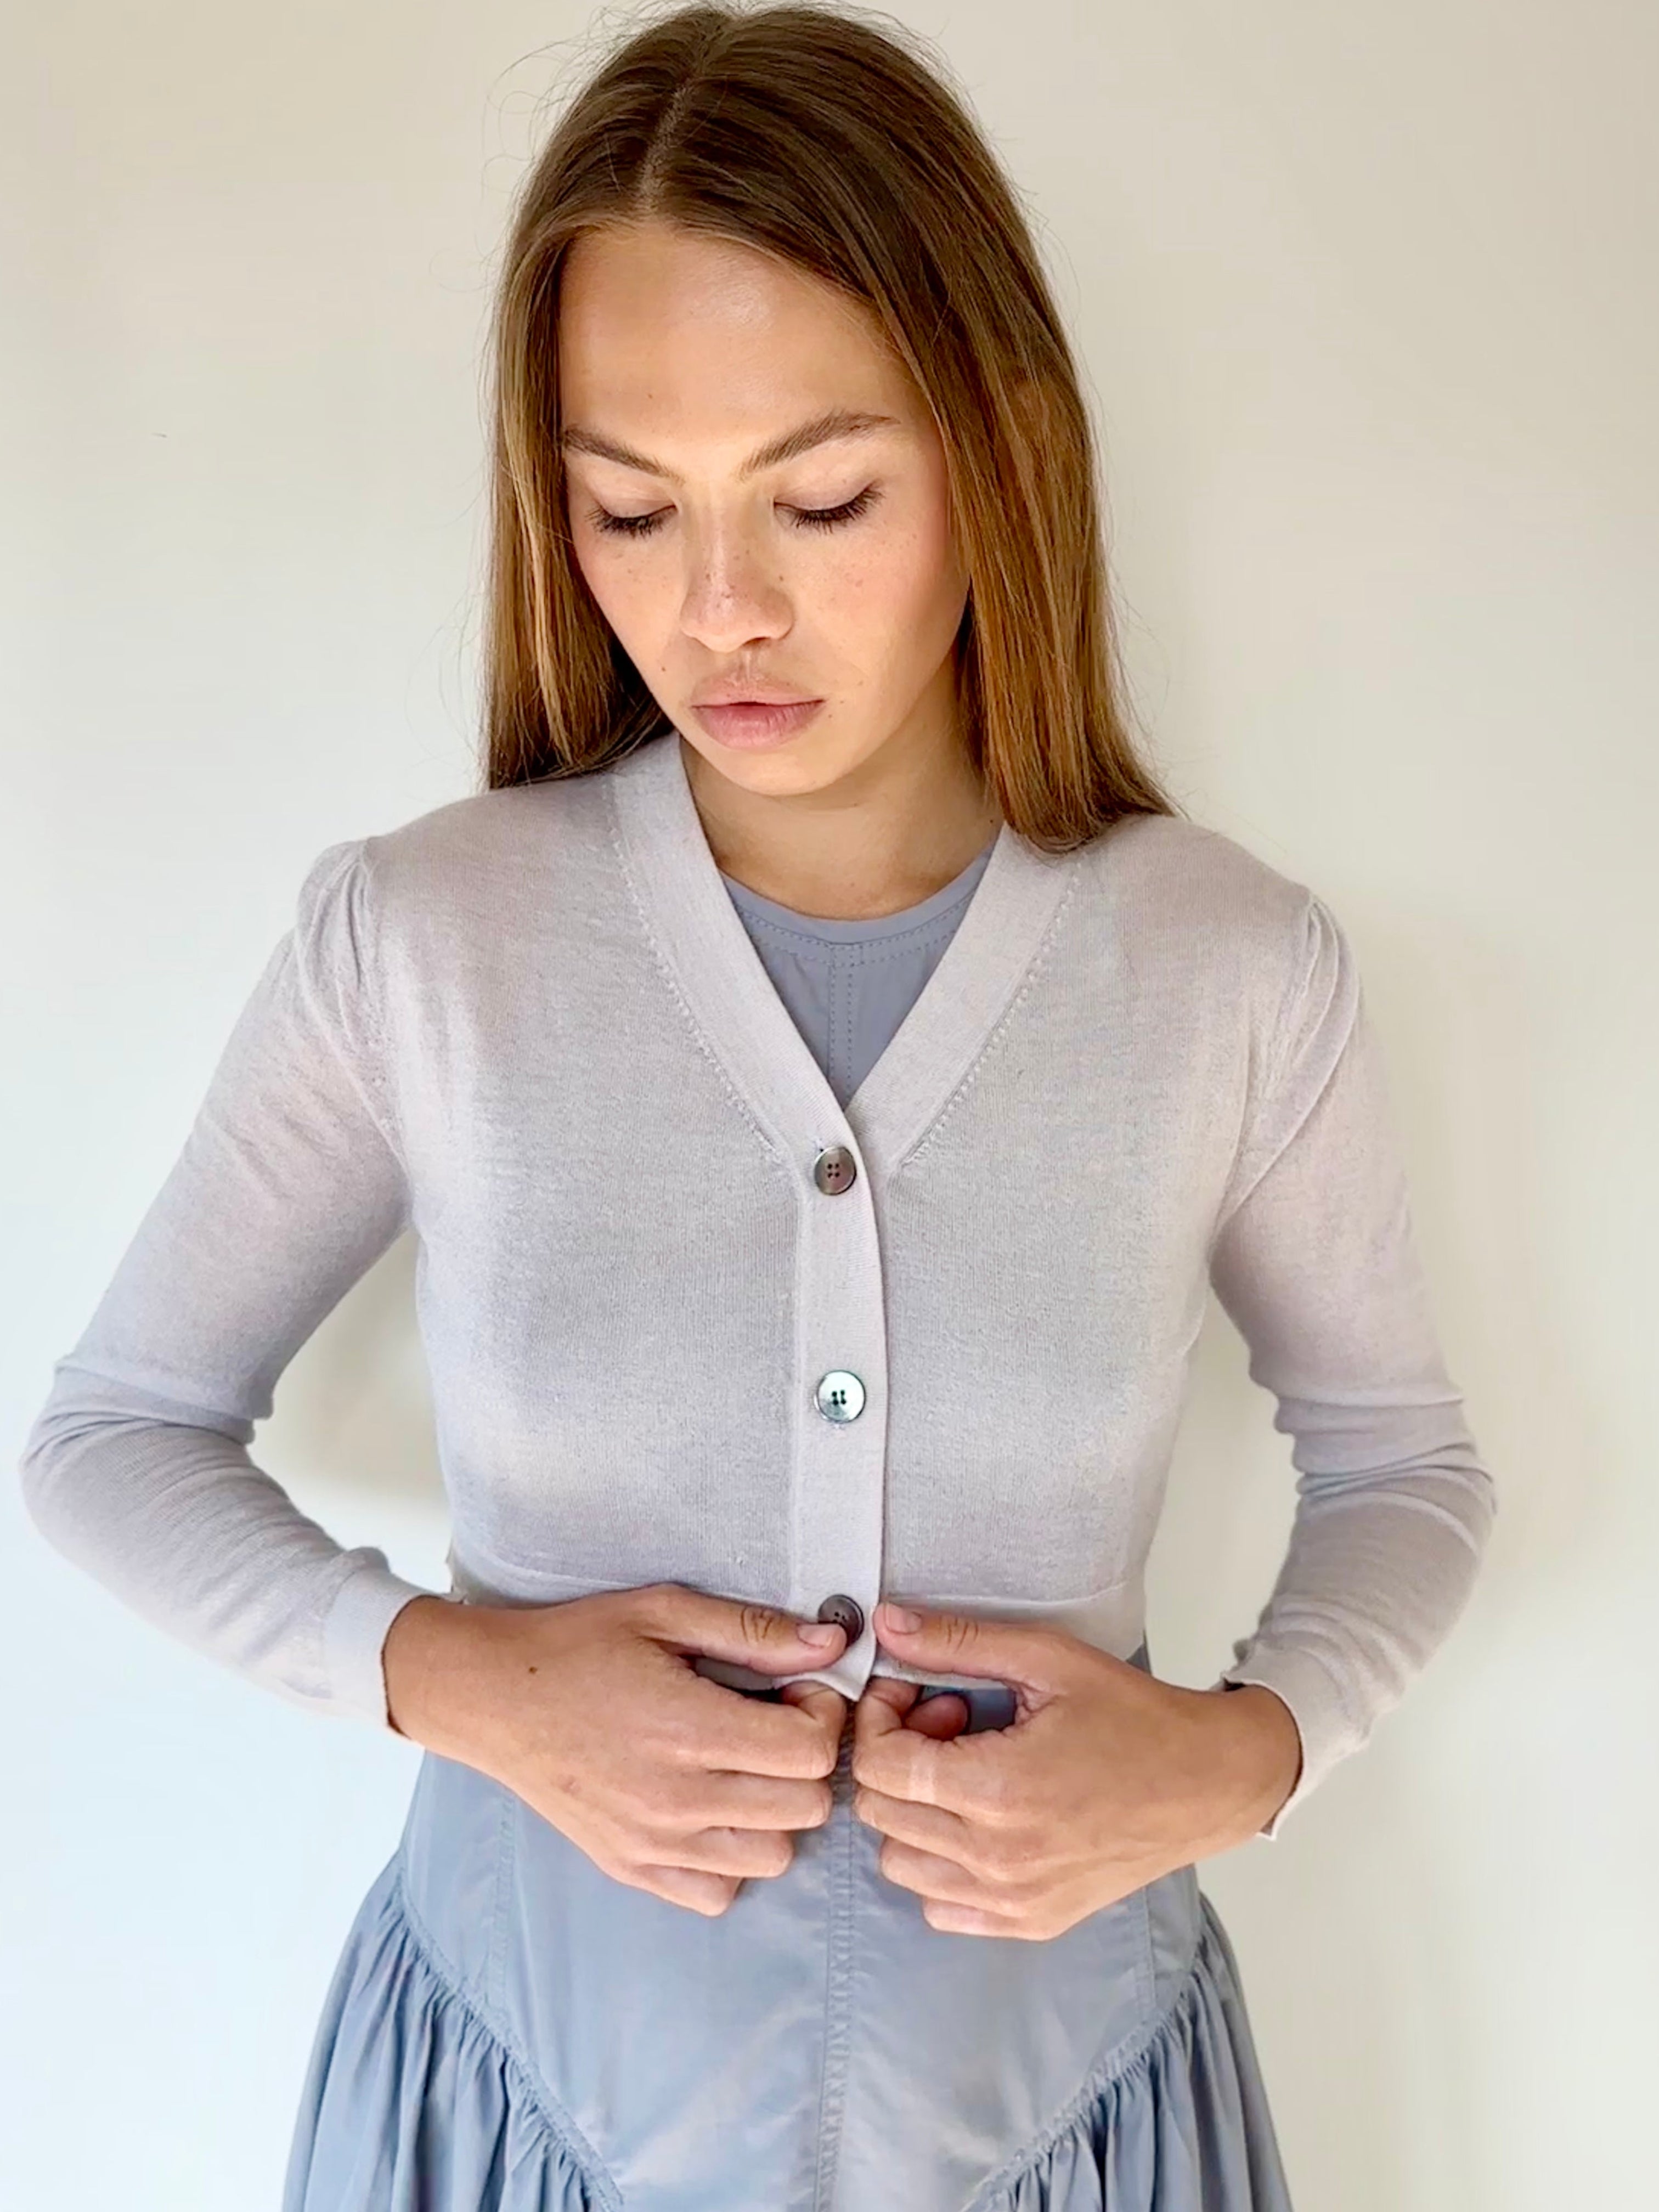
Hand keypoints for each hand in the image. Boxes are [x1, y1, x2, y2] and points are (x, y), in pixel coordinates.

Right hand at [382, 1584, 848, 1916]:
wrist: (493, 1697)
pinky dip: (729, 1857)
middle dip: (806, 1760)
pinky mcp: (631, 1868)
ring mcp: (652, 1844)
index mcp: (687, 1730)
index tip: (794, 1691)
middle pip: (804, 1808)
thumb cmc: (579, 1645)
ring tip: (742, 1766)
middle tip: (773, 1722)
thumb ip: (754, 1630)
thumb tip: (833, 1643)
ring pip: (772, 1857)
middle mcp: (675, 1800)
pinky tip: (710, 1807)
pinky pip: (718, 1893)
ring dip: (775, 1812)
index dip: (820, 1714)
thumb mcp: (664, 1612)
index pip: (810, 1753)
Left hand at [843, 1601, 1301, 1938]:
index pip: (877, 1766)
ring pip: (900, 1863)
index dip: (880, 1717)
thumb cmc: (1133, 1716)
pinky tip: (979, 1818)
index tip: (915, 1691)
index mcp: (998, 1790)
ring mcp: (1013, 1899)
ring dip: (913, 1809)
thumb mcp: (1047, 1659)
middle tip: (950, 1721)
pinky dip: (941, 1862)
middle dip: (898, 1754)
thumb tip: (886, 1624)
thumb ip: (958, 1642)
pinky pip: (940, 1905)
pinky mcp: (1030, 1922)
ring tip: (967, 1769)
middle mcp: (998, 1857)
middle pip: (880, 1812)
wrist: (1207, 1783)